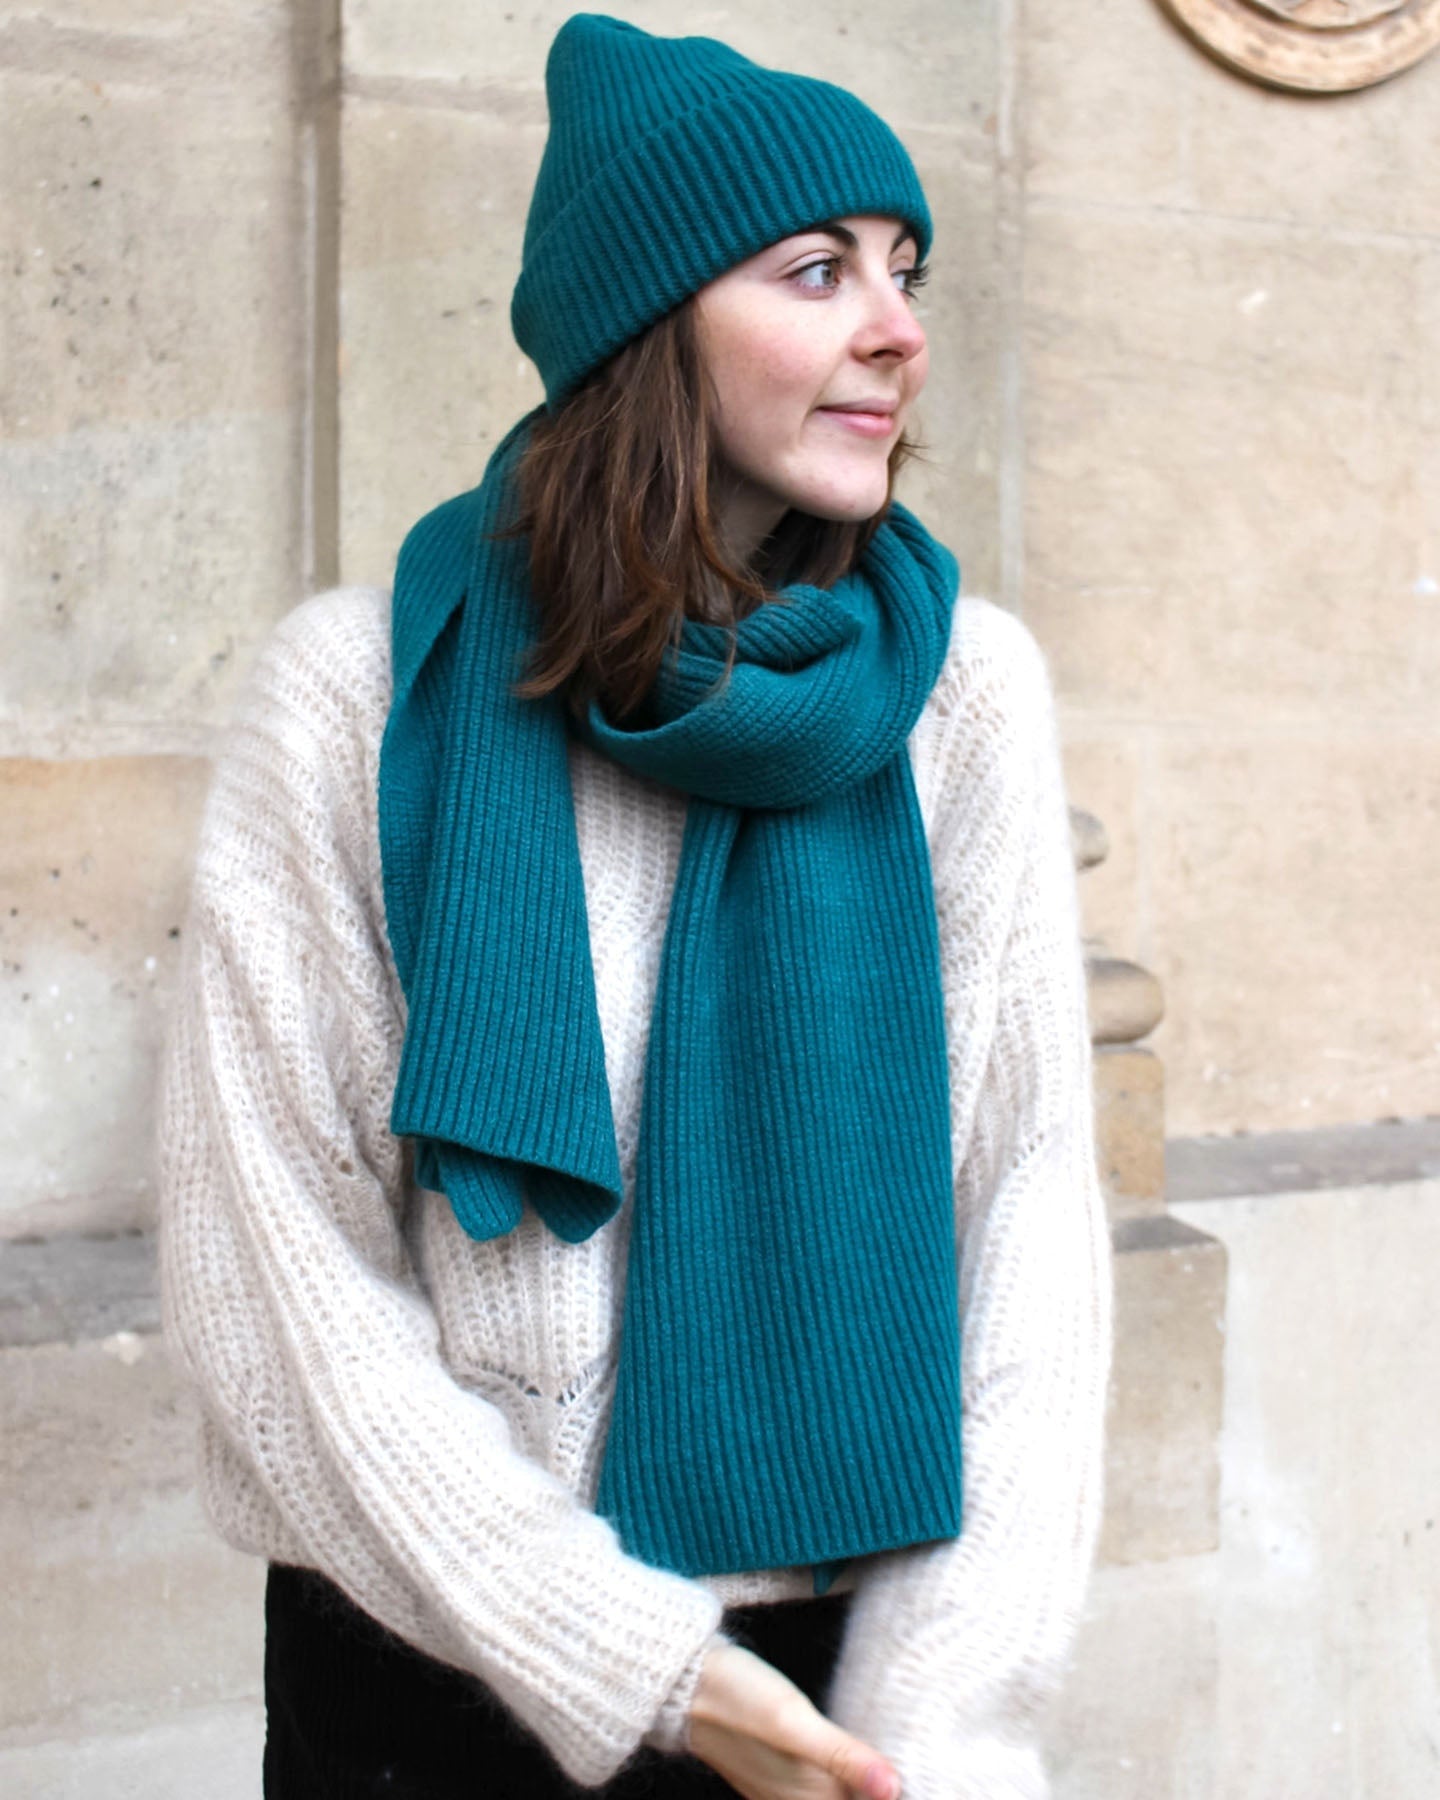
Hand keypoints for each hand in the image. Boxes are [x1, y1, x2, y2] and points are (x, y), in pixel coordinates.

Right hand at [688, 1641, 900, 1799]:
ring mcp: (785, 1792)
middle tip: (916, 1767)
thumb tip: (895, 1788)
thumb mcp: (792, 1720)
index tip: (924, 1779)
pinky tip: (860, 1760)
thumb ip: (843, 1756)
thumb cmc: (737, 1697)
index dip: (895, 1794)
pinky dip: (847, 1781)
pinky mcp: (778, 1775)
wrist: (684, 1683)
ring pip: (838, 1799)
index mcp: (809, 1799)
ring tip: (899, 1765)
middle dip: (882, 1790)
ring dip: (866, 1787)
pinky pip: (821, 1791)